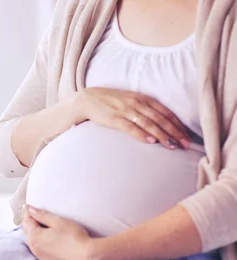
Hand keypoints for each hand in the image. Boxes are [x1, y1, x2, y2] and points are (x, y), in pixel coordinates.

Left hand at [21, 205, 95, 259]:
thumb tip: (29, 209)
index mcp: (34, 236)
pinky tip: (44, 238)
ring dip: (32, 232)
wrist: (87, 257)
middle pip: (26, 231)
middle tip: (32, 213)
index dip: (28, 212)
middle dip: (28, 221)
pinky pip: (37, 249)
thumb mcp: (58, 221)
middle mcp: (34, 248)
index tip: (28, 205)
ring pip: (31, 241)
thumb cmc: (74, 237)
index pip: (27, 221)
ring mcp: (40, 256)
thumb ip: (42, 215)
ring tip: (37, 224)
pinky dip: (37, 242)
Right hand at [74, 87, 189, 149]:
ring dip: (162, 135)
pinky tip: (151, 141)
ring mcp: (125, 110)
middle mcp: (137, 103)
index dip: (178, 125)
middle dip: (175, 132)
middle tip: (185, 145)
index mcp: (143, 98)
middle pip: (160, 119)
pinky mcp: (113, 119)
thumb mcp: (131, 100)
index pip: (166, 112)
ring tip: (172, 146)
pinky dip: (142, 134)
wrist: (87, 99)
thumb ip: (145, 109)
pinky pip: (130, 127)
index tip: (187, 137)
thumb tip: (161, 123)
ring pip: (149, 123)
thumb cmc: (111, 102)